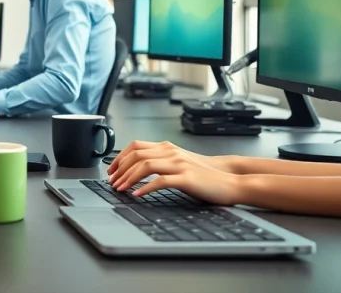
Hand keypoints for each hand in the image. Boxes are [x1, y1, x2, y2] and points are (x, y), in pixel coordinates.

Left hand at [105, 140, 240, 205]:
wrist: (228, 180)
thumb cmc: (202, 174)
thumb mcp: (178, 162)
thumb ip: (160, 160)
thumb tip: (136, 167)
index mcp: (167, 148)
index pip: (135, 146)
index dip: (120, 158)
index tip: (111, 170)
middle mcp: (171, 153)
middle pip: (136, 155)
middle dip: (120, 170)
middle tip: (112, 182)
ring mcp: (178, 164)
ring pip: (145, 166)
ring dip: (128, 178)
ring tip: (120, 189)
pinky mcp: (186, 178)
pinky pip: (160, 181)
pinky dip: (145, 188)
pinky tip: (137, 195)